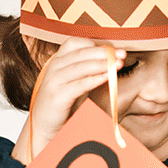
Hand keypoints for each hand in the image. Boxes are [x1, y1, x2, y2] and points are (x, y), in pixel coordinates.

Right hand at [12, 37, 123, 160]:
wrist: (45, 125)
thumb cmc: (65, 101)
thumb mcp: (77, 80)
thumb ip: (90, 69)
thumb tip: (114, 58)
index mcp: (58, 59)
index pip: (76, 43)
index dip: (96, 45)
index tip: (114, 49)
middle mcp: (54, 66)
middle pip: (81, 53)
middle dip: (104, 53)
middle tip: (122, 54)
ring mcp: (53, 80)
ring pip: (80, 67)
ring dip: (102, 64)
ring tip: (118, 64)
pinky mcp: (56, 96)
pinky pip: (78, 85)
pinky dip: (94, 79)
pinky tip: (107, 77)